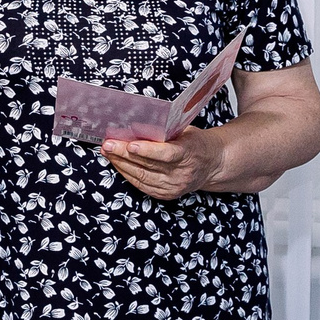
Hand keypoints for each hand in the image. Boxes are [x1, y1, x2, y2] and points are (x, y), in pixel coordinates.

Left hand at [100, 127, 221, 201]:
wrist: (212, 164)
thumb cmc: (196, 143)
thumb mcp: (185, 131)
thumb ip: (165, 131)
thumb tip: (136, 125)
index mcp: (189, 154)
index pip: (166, 154)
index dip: (148, 151)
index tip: (131, 145)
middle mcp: (181, 174)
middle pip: (148, 166)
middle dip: (124, 154)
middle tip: (108, 144)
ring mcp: (173, 187)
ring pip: (141, 177)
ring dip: (121, 164)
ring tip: (108, 152)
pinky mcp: (165, 194)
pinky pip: (141, 185)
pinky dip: (127, 173)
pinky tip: (117, 163)